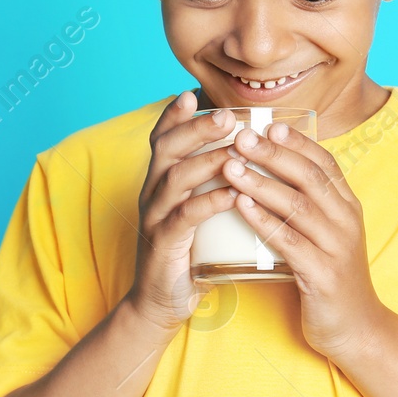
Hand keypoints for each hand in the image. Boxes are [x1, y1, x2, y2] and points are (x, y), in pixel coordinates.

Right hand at [124, 90, 240, 335]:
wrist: (160, 304)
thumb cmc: (187, 255)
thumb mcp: (196, 213)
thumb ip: (210, 186)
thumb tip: (245, 155)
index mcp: (159, 182)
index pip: (162, 138)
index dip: (175, 115)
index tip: (192, 92)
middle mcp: (152, 194)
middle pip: (167, 149)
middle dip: (196, 128)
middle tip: (226, 116)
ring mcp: (155, 218)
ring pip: (176, 178)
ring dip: (207, 160)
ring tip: (237, 149)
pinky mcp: (163, 244)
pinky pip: (185, 217)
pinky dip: (209, 202)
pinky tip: (233, 194)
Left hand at [220, 120, 386, 359]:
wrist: (355, 329)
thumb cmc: (328, 275)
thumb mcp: (324, 233)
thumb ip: (305, 203)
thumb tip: (269, 169)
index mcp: (347, 206)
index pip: (325, 164)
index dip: (296, 142)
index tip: (267, 124)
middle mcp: (346, 221)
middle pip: (309, 178)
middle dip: (273, 155)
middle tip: (240, 138)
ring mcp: (337, 248)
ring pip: (298, 206)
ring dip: (261, 184)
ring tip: (230, 167)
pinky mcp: (322, 275)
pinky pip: (290, 242)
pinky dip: (264, 221)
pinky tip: (241, 206)